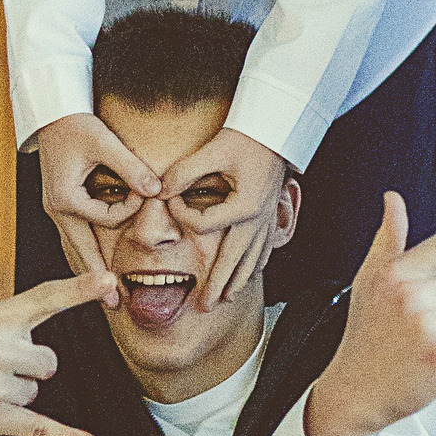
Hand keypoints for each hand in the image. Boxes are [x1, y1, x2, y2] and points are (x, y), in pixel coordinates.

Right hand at [34, 111, 162, 280]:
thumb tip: (157, 191)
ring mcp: (56, 208)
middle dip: (96, 279)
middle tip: (113, 305)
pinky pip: (74, 236)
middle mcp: (57, 208)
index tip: (144, 193)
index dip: (128, 209)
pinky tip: (95, 265)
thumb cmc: (76, 124)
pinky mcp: (60, 203)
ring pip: (75, 247)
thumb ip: (131, 168)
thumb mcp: (105, 143)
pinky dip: (85, 252)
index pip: (104, 219)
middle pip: (79, 251)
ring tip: (105, 294)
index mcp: (66, 198)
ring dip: (90, 269)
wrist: (51, 113)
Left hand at [161, 128, 288, 307]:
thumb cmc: (246, 138)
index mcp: (243, 206)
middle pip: (234, 260)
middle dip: (218, 284)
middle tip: (205, 307)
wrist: (276, 128)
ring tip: (228, 297)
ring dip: (239, 280)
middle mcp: (257, 218)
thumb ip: (184, 172)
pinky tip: (253, 272)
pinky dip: (258, 263)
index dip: (182, 216)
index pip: (204, 224)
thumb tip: (159, 190)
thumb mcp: (212, 151)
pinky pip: (265, 246)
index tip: (170, 203)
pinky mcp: (271, 212)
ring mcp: (267, 218)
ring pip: (253, 258)